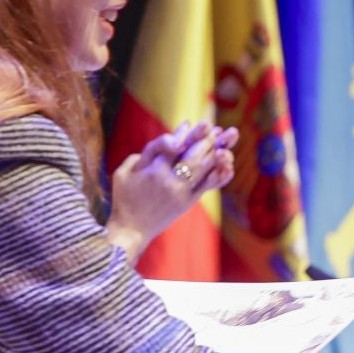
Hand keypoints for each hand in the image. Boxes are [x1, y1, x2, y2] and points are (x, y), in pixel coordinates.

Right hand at [105, 121, 238, 256]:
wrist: (132, 230)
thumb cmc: (124, 198)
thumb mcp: (124, 172)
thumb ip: (144, 154)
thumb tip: (170, 141)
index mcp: (152, 171)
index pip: (169, 147)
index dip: (181, 134)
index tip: (190, 123)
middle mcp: (170, 182)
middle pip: (192, 156)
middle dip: (205, 139)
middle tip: (213, 127)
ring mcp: (182, 193)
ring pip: (204, 168)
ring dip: (217, 151)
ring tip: (228, 137)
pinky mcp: (190, 202)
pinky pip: (208, 185)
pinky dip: (220, 174)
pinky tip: (229, 164)